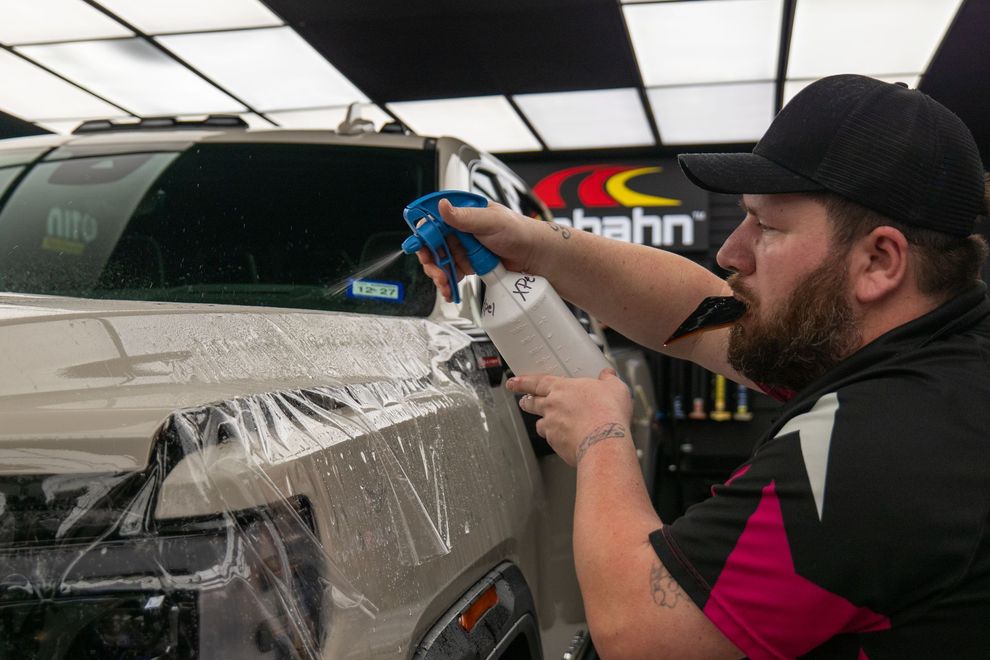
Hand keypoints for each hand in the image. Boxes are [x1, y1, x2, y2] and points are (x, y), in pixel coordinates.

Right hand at [417, 198, 539, 301]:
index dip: (424, 234)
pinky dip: (449, 282)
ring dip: (440, 274)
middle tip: (436, 270)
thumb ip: (464, 216)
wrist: (537, 258)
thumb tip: (442, 206)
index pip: (434, 221)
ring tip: (445, 283)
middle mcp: (462, 230)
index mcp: (465, 213)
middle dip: (432, 260)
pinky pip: (453, 273)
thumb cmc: (519, 233)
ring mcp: (466, 248)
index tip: (420, 247)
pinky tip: (450, 289)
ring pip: (442, 261)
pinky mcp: (471, 264)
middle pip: (434, 244)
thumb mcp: (491, 221)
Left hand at [507, 368, 632, 466]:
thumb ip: (608, 379)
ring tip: (546, 424)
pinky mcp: (556, 444)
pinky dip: (556, 439)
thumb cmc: (608, 413)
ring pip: (540, 424)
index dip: (522, 382)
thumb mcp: (614, 387)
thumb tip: (608, 374)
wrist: (604, 441)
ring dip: (542, 423)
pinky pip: (551, 440)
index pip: (536, 382)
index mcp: (562, 388)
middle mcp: (552, 407)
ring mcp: (552, 427)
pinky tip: (566, 440)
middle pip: (532, 403)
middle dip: (526, 401)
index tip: (513, 382)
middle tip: (523, 401)